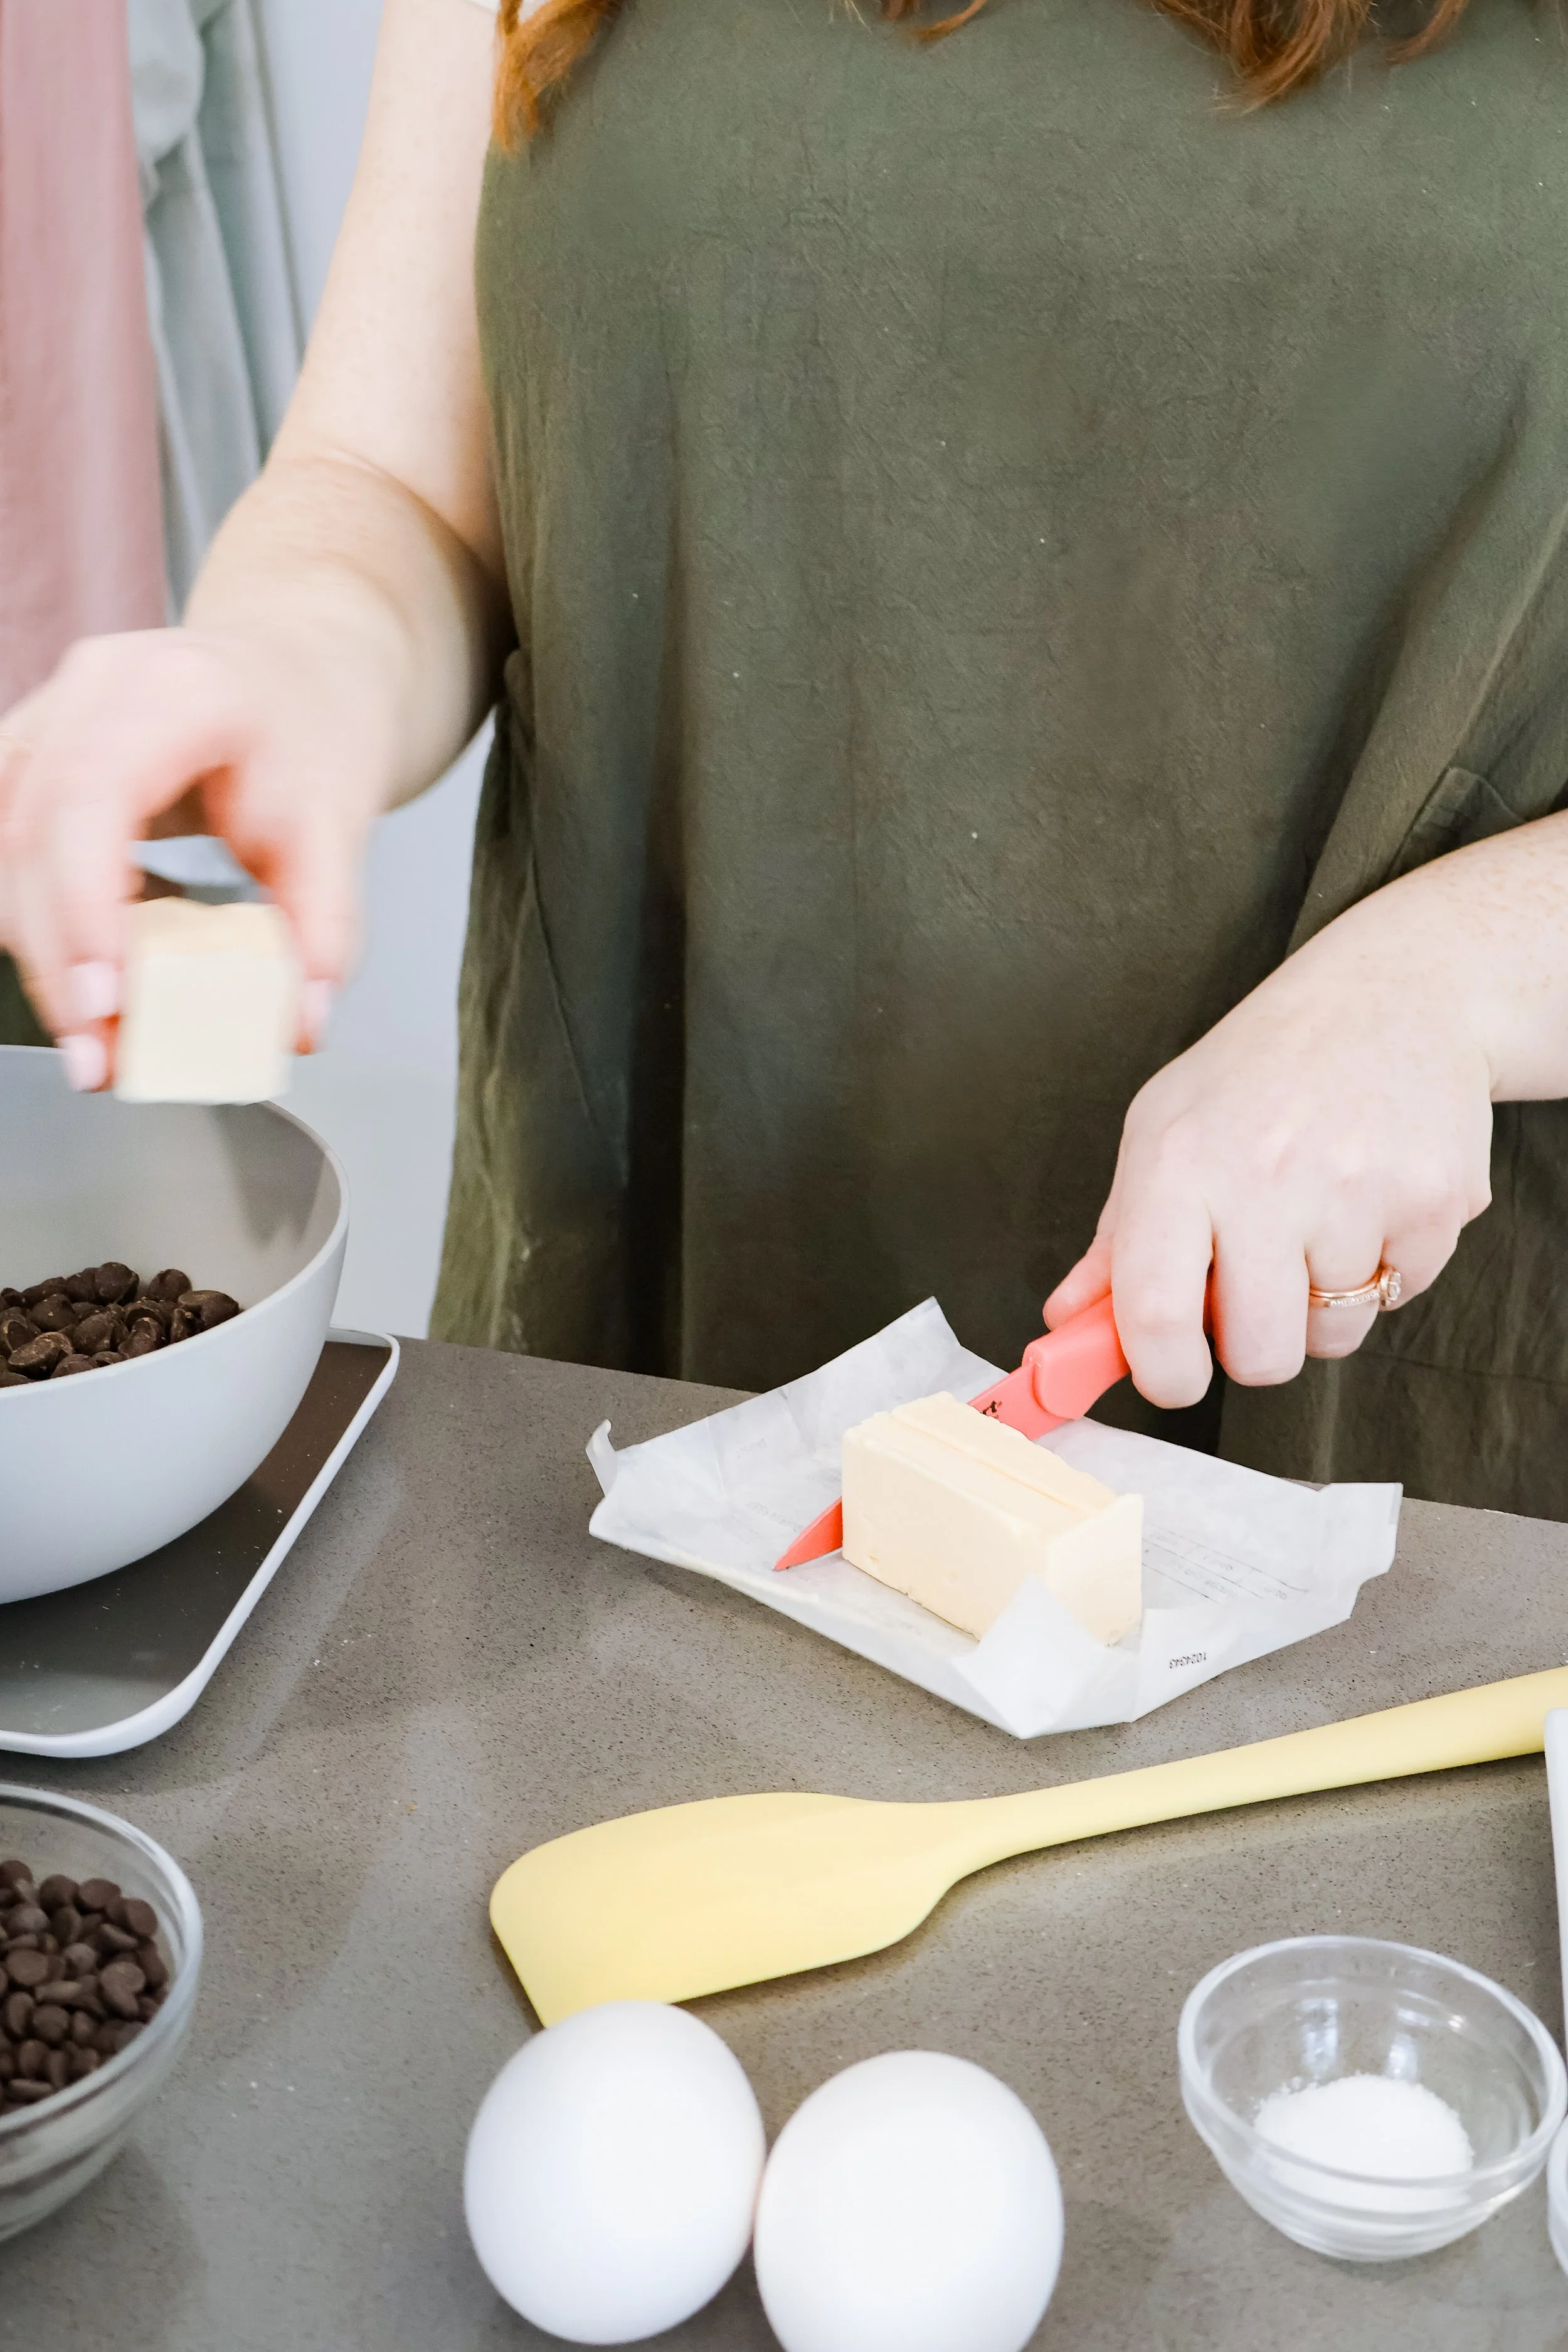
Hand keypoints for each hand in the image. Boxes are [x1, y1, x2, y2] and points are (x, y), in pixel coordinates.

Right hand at [0, 626, 388, 1087]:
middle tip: (97, 1057)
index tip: (106, 1001)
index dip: (85, 904)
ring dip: (39, 949)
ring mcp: (52, 709)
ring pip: (3, 838)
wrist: (298, 668)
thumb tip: (297, 1023)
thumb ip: (323, 930)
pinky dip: (35, 918)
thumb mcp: (340, 829)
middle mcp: (97, 686)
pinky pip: (5, 838)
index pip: (95, 795)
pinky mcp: (33, 748)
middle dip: (57, 958)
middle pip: (32, 828)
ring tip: (95, 1039)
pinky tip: (79, 978)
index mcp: (179, 688)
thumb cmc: (313, 735)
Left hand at [1043, 909, 1495, 1406]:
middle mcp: (1266, 1177)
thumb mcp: (1164, 1131)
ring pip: (1333, 1336)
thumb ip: (1117, 1241)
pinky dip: (1383, 1265)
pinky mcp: (1436, 1201)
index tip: (1175, 1378)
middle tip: (1257, 1287)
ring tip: (1319, 1217)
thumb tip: (1067, 1324)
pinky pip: (1400, 1296)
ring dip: (1322, 1302)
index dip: (1163, 1374)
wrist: (1392, 995)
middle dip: (1255, 1345)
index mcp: (1179, 1163)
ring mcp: (1358, 1190)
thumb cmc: (1258, 1072)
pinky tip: (1370, 1196)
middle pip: (1260, 1355)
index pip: (1154, 1315)